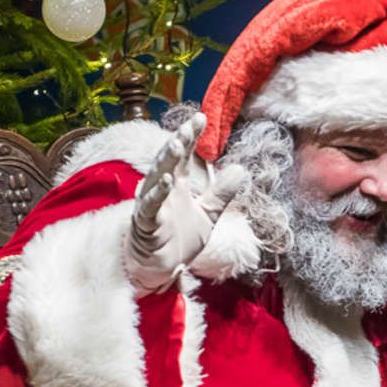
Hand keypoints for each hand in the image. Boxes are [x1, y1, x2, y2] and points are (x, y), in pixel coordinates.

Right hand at [125, 113, 247, 293]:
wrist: (161, 269)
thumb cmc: (178, 240)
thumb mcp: (208, 214)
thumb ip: (221, 193)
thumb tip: (241, 170)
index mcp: (176, 185)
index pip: (183, 155)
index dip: (191, 136)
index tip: (201, 117)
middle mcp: (162, 189)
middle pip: (169, 160)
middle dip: (179, 141)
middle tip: (190, 124)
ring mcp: (151, 205)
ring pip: (156, 176)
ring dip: (166, 160)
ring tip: (177, 143)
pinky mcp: (145, 223)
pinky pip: (149, 205)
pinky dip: (157, 193)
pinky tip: (167, 180)